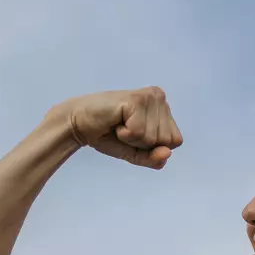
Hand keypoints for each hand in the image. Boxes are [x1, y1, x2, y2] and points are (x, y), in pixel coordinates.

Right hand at [51, 86, 182, 168]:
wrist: (79, 125)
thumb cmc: (108, 135)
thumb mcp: (136, 152)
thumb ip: (154, 158)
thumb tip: (167, 153)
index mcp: (164, 107)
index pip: (175, 141)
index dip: (152, 146)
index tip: (133, 133)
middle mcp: (160, 97)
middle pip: (166, 141)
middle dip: (142, 143)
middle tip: (124, 129)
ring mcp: (149, 96)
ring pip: (153, 138)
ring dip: (132, 138)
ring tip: (119, 124)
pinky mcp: (136, 100)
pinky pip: (139, 132)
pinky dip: (124, 134)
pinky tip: (115, 121)